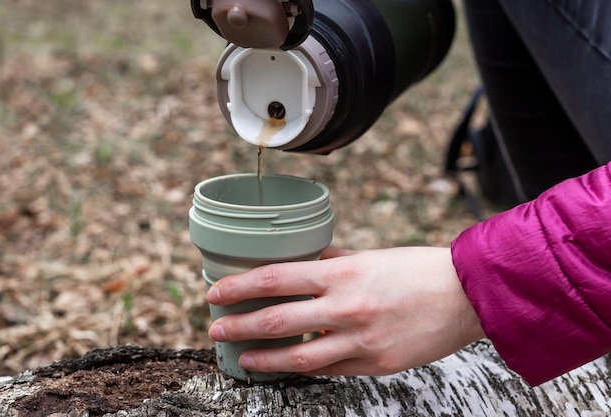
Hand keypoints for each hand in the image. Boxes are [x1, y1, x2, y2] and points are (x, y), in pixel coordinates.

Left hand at [206, 246, 484, 375]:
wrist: (467, 296)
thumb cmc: (418, 270)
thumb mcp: (370, 256)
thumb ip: (332, 262)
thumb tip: (302, 263)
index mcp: (342, 274)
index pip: (275, 279)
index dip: (239, 286)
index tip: (216, 292)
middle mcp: (345, 308)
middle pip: (277, 321)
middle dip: (239, 325)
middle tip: (215, 328)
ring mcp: (360, 341)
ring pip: (298, 358)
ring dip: (263, 358)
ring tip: (242, 357)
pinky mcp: (375, 365)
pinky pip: (330, 370)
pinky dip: (305, 369)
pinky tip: (288, 366)